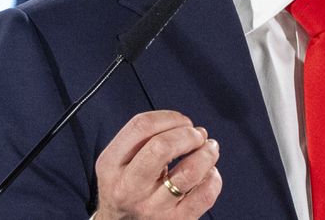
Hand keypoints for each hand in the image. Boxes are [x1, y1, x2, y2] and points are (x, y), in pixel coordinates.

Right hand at [93, 110, 221, 219]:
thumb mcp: (118, 163)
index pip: (142, 126)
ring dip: (207, 153)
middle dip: (189, 134)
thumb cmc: (126, 189)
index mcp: (111, 165)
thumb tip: (192, 129)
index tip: (182, 122)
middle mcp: (128, 188)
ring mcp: (151, 208)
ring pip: (190, 171)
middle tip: (198, 135)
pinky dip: (214, 178)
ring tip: (209, 149)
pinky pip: (205, 195)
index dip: (171, 117)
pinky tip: (208, 174)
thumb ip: (144, 140)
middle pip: (163, 146)